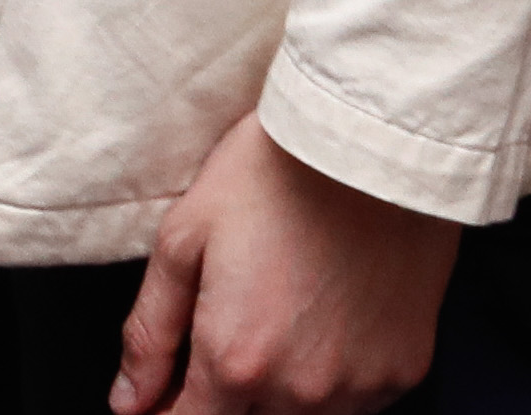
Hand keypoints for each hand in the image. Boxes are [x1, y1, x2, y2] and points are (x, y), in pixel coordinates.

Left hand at [110, 115, 458, 414]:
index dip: (167, 414)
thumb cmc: (276, 175)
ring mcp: (358, 387)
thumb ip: (149, 333)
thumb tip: (127, 400)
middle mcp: (300, 390)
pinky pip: (355, 403)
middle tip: (223, 335)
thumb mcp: (184, 239)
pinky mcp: (403, 371)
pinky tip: (323, 324)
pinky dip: (331, 382)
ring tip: (277, 318)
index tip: (167, 391)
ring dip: (277, 394)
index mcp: (236, 360)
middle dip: (223, 397)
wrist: (373, 144)